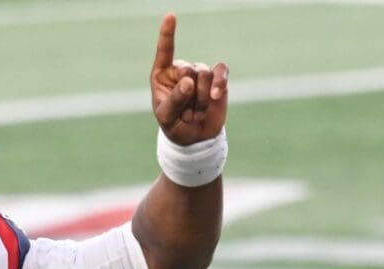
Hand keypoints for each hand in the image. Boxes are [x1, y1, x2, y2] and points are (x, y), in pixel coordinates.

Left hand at [150, 13, 228, 145]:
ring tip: (196, 112)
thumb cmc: (174, 126)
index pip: (165, 51)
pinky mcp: (217, 78)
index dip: (167, 34)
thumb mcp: (167, 117)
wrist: (195, 138)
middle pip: (189, 69)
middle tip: (186, 111)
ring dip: (202, 97)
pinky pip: (221, 72)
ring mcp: (200, 73)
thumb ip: (175, 99)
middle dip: (189, 94)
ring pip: (205, 74)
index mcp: (162, 75)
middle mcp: (181, 70)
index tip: (170, 16)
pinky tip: (215, 96)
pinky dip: (219, 83)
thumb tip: (189, 81)